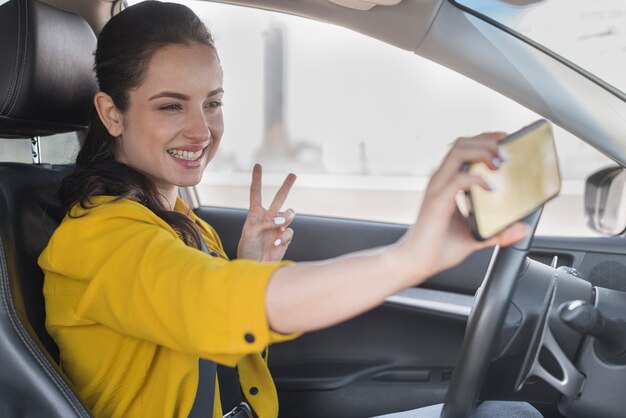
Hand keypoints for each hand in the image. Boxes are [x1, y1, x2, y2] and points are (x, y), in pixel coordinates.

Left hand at [237, 164, 296, 261]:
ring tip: (282, 223)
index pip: (256, 193)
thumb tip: (281, 220)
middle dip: (286, 186)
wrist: (255, 266)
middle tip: (293, 174)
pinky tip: (276, 243)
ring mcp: (278, 227)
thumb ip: (263, 222)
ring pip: (289, 214)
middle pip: (279, 198)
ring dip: (288, 216)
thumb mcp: (249, 233)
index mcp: (255, 214)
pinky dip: (284, 236)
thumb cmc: (247, 250)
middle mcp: (268, 218)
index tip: (258, 166)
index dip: (257, 179)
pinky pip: (290, 231)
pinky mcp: (285, 237)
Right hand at [395, 132, 529, 282]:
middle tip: (507, 152)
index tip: (505, 140)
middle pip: (461, 144)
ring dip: (482, 152)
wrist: (415, 262)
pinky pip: (458, 179)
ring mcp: (437, 189)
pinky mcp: (438, 201)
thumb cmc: (438, 248)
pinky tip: (490, 190)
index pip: (464, 149)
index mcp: (446, 183)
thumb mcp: (476, 237)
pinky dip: (477, 180)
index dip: (485, 140)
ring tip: (499, 163)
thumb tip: (521, 228)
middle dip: (486, 141)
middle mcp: (440, 181)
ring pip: (457, 152)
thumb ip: (498, 231)